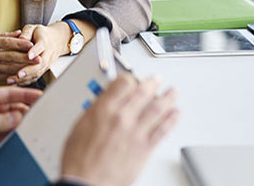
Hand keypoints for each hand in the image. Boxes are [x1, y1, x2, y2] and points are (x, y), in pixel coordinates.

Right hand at [0, 35, 35, 83]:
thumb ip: (3, 37)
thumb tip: (20, 32)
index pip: (5, 43)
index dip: (19, 43)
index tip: (31, 44)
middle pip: (10, 57)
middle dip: (26, 58)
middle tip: (39, 58)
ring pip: (10, 68)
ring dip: (24, 67)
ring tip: (36, 66)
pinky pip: (6, 76)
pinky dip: (16, 75)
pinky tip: (26, 74)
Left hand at [0, 86, 43, 174]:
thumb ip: (2, 119)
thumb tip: (19, 116)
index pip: (9, 93)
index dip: (25, 94)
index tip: (39, 95)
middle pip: (12, 107)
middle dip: (25, 109)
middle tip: (39, 112)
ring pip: (12, 122)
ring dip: (21, 123)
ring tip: (33, 124)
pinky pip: (8, 136)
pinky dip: (15, 136)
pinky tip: (23, 135)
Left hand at [10, 22, 72, 84]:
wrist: (56, 41)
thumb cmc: (40, 34)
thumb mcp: (34, 28)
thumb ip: (27, 32)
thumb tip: (21, 38)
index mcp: (45, 42)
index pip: (41, 47)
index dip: (35, 51)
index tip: (28, 56)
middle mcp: (47, 55)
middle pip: (40, 64)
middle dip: (29, 70)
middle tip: (18, 74)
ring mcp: (46, 64)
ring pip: (37, 73)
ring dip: (25, 78)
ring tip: (11, 80)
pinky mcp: (43, 70)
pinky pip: (35, 77)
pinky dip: (25, 82)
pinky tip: (14, 84)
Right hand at [58, 74, 178, 185]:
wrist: (86, 183)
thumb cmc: (79, 161)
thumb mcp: (79, 127)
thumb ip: (95, 111)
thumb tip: (104, 102)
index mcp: (103, 110)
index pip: (123, 83)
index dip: (130, 78)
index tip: (132, 78)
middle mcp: (122, 118)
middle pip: (143, 92)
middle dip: (152, 83)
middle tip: (157, 80)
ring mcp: (135, 132)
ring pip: (157, 108)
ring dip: (167, 98)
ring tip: (172, 93)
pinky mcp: (144, 148)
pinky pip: (162, 130)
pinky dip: (171, 119)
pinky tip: (175, 114)